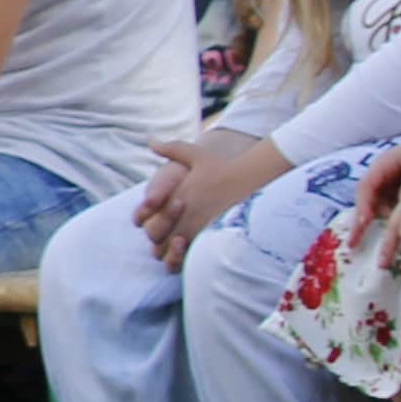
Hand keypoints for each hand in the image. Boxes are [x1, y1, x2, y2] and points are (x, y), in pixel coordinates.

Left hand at [131, 127, 282, 262]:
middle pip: (157, 239)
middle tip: (171, 240)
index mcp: (173, 198)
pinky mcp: (213, 240)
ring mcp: (198, 228)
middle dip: (160, 242)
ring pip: (173, 252)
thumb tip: (152, 142)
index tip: (159, 224)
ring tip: (184, 248)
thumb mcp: (196, 155)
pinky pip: (193, 257)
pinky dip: (190, 258)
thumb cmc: (225, 167)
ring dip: (173, 253)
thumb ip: (172, 149)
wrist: (254, 179)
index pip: (146, 220)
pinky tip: (198, 253)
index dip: (149, 225)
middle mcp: (182, 214)